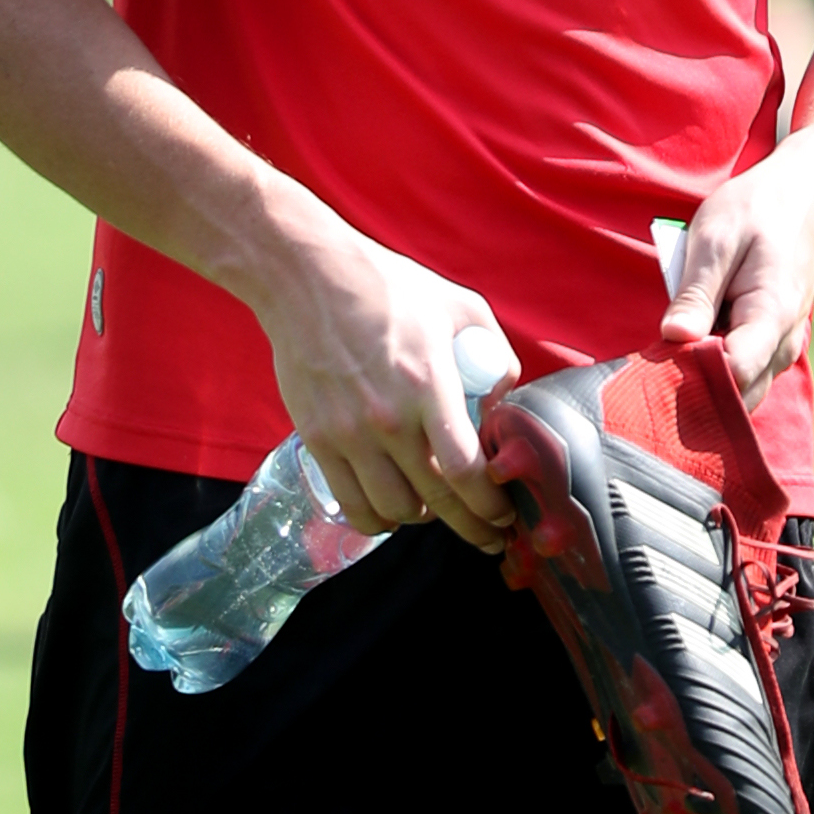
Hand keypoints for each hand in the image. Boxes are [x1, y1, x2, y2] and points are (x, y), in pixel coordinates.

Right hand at [246, 205, 513, 551]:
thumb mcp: (459, 307)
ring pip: (393, 510)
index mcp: (428, 386)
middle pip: (436, 500)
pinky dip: (377, 520)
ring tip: (438, 512)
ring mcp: (349, 433)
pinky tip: (393, 511)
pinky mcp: (318, 439)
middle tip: (491, 536)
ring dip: (422, 520)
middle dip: (472, 527)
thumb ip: (494, 355)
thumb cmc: (387, 287)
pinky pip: (352, 503)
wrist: (307, 277)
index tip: (505, 514)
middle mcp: (388, 418)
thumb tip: (501, 404)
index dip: (491, 505)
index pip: (465, 471)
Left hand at [658, 133, 813, 409]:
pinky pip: (749, 372)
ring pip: (744, 389)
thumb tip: (673, 338)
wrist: (808, 194)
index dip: (692, 376)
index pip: (733, 375)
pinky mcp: (778, 341)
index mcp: (771, 316)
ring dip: (708, 378)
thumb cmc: (759, 209)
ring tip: (676, 348)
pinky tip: (696, 342)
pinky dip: (721, 367)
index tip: (660, 361)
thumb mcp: (716, 239)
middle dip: (697, 388)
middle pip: (738, 394)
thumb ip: (696, 294)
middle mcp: (784, 342)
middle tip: (657, 362)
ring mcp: (785, 345)